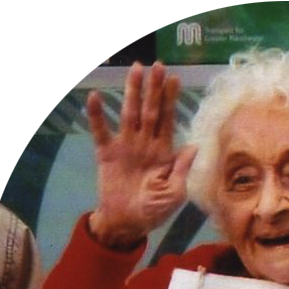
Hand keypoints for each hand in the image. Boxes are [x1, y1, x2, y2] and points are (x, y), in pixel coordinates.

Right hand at [87, 61, 196, 246]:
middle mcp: (145, 144)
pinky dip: (97, 115)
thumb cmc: (155, 210)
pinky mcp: (107, 154)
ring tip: (135, 70)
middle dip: (155, 88)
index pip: (169, 120)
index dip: (171, 100)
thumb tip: (193, 146)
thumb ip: (182, 169)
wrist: (128, 223)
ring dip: (132, 92)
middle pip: (151, 110)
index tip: (175, 78)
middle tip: (158, 65)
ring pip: (130, 113)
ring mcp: (126, 146)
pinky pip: (101, 131)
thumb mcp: (175, 193)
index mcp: (164, 152)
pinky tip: (95, 97)